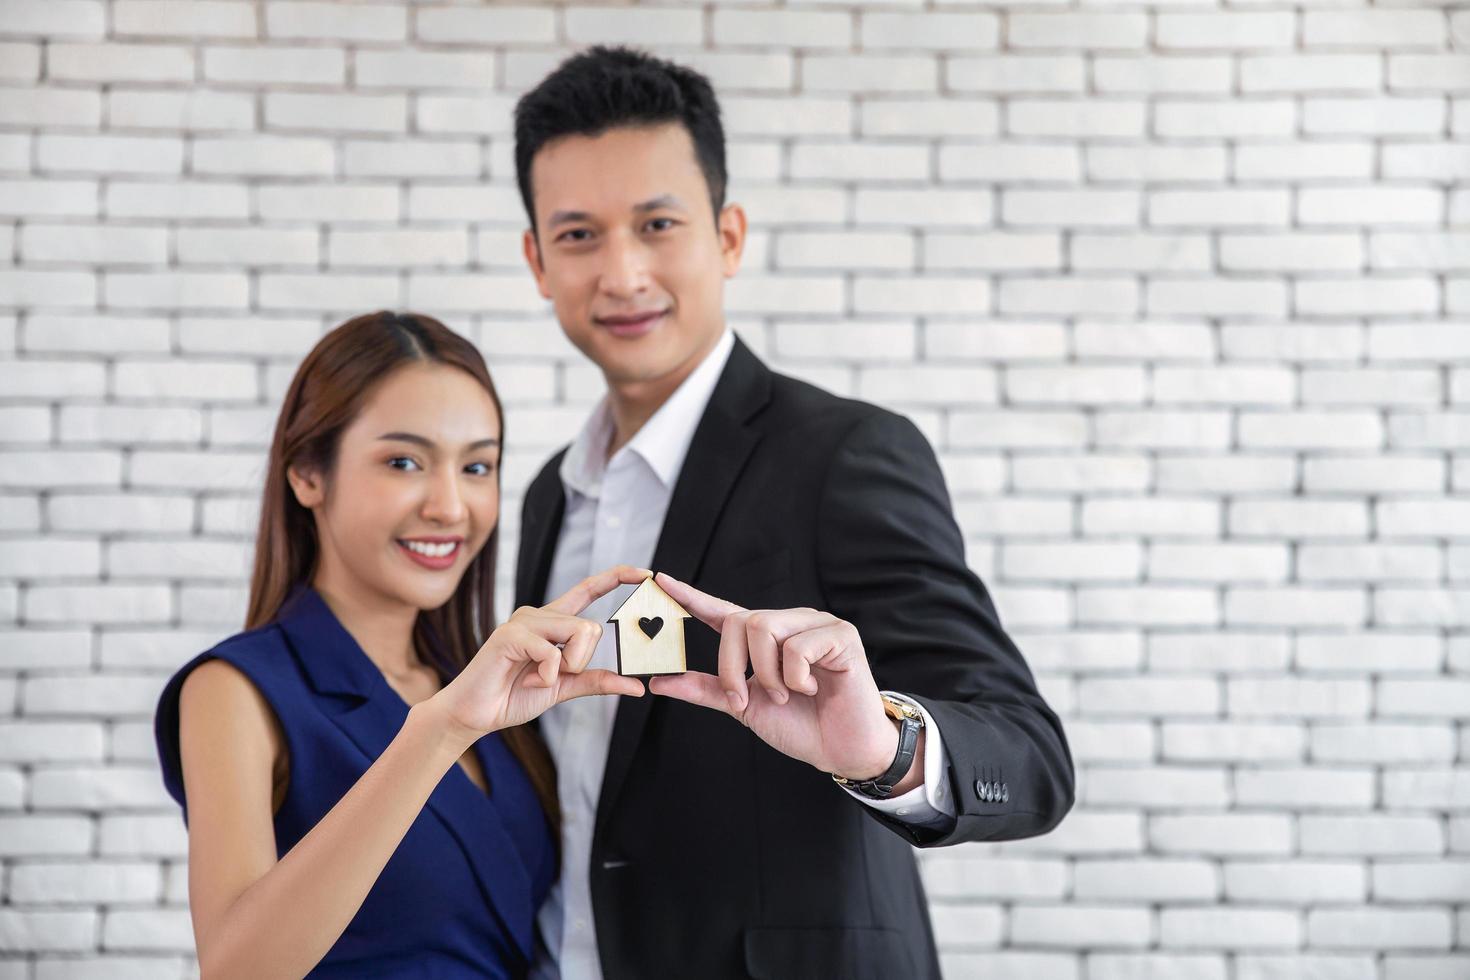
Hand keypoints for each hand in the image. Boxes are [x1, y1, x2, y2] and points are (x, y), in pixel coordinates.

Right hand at [431, 564, 648, 743]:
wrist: (475, 714)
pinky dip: (548, 675)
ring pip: (579, 632)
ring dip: (566, 667)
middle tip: (554, 677)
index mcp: (553, 622)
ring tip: (537, 679)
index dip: (617, 577)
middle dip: (583, 660)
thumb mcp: (564, 687)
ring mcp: (523, 621)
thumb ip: (596, 680)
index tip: (646, 573)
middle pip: (592, 626)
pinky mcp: (510, 635)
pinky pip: (552, 652)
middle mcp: (539, 614)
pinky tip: (528, 680)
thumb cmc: (514, 696)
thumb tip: (636, 686)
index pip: (589, 589)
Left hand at [647, 573, 914, 785]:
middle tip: (748, 699)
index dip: (692, 596)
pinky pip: (798, 646)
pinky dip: (797, 677)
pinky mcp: (841, 635)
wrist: (843, 750)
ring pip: (765, 629)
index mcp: (766, 638)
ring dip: (768, 675)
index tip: (661, 581)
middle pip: (740, 621)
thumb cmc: (800, 725)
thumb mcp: (744, 707)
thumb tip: (658, 680)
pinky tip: (813, 688)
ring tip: (788, 695)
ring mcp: (816, 625)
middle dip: (734, 666)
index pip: (724, 610)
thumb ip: (707, 689)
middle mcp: (790, 622)